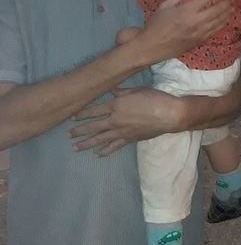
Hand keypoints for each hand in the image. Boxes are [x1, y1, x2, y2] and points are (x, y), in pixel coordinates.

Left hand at [68, 87, 186, 155]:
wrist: (168, 114)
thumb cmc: (154, 99)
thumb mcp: (137, 90)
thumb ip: (122, 92)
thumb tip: (111, 91)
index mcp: (116, 106)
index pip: (94, 111)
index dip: (82, 114)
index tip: (72, 118)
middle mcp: (115, 120)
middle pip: (93, 127)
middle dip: (80, 131)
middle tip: (69, 135)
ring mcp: (121, 132)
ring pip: (100, 139)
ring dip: (87, 144)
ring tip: (76, 147)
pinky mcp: (129, 140)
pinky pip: (114, 147)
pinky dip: (105, 151)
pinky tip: (97, 154)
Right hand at [136, 0, 233, 65]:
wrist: (152, 47)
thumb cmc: (156, 25)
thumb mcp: (165, 6)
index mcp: (187, 10)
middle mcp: (196, 22)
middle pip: (217, 10)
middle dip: (228, 2)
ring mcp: (199, 33)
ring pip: (219, 22)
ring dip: (228, 13)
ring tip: (234, 7)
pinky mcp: (200, 42)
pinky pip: (215, 32)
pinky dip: (223, 25)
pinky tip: (226, 20)